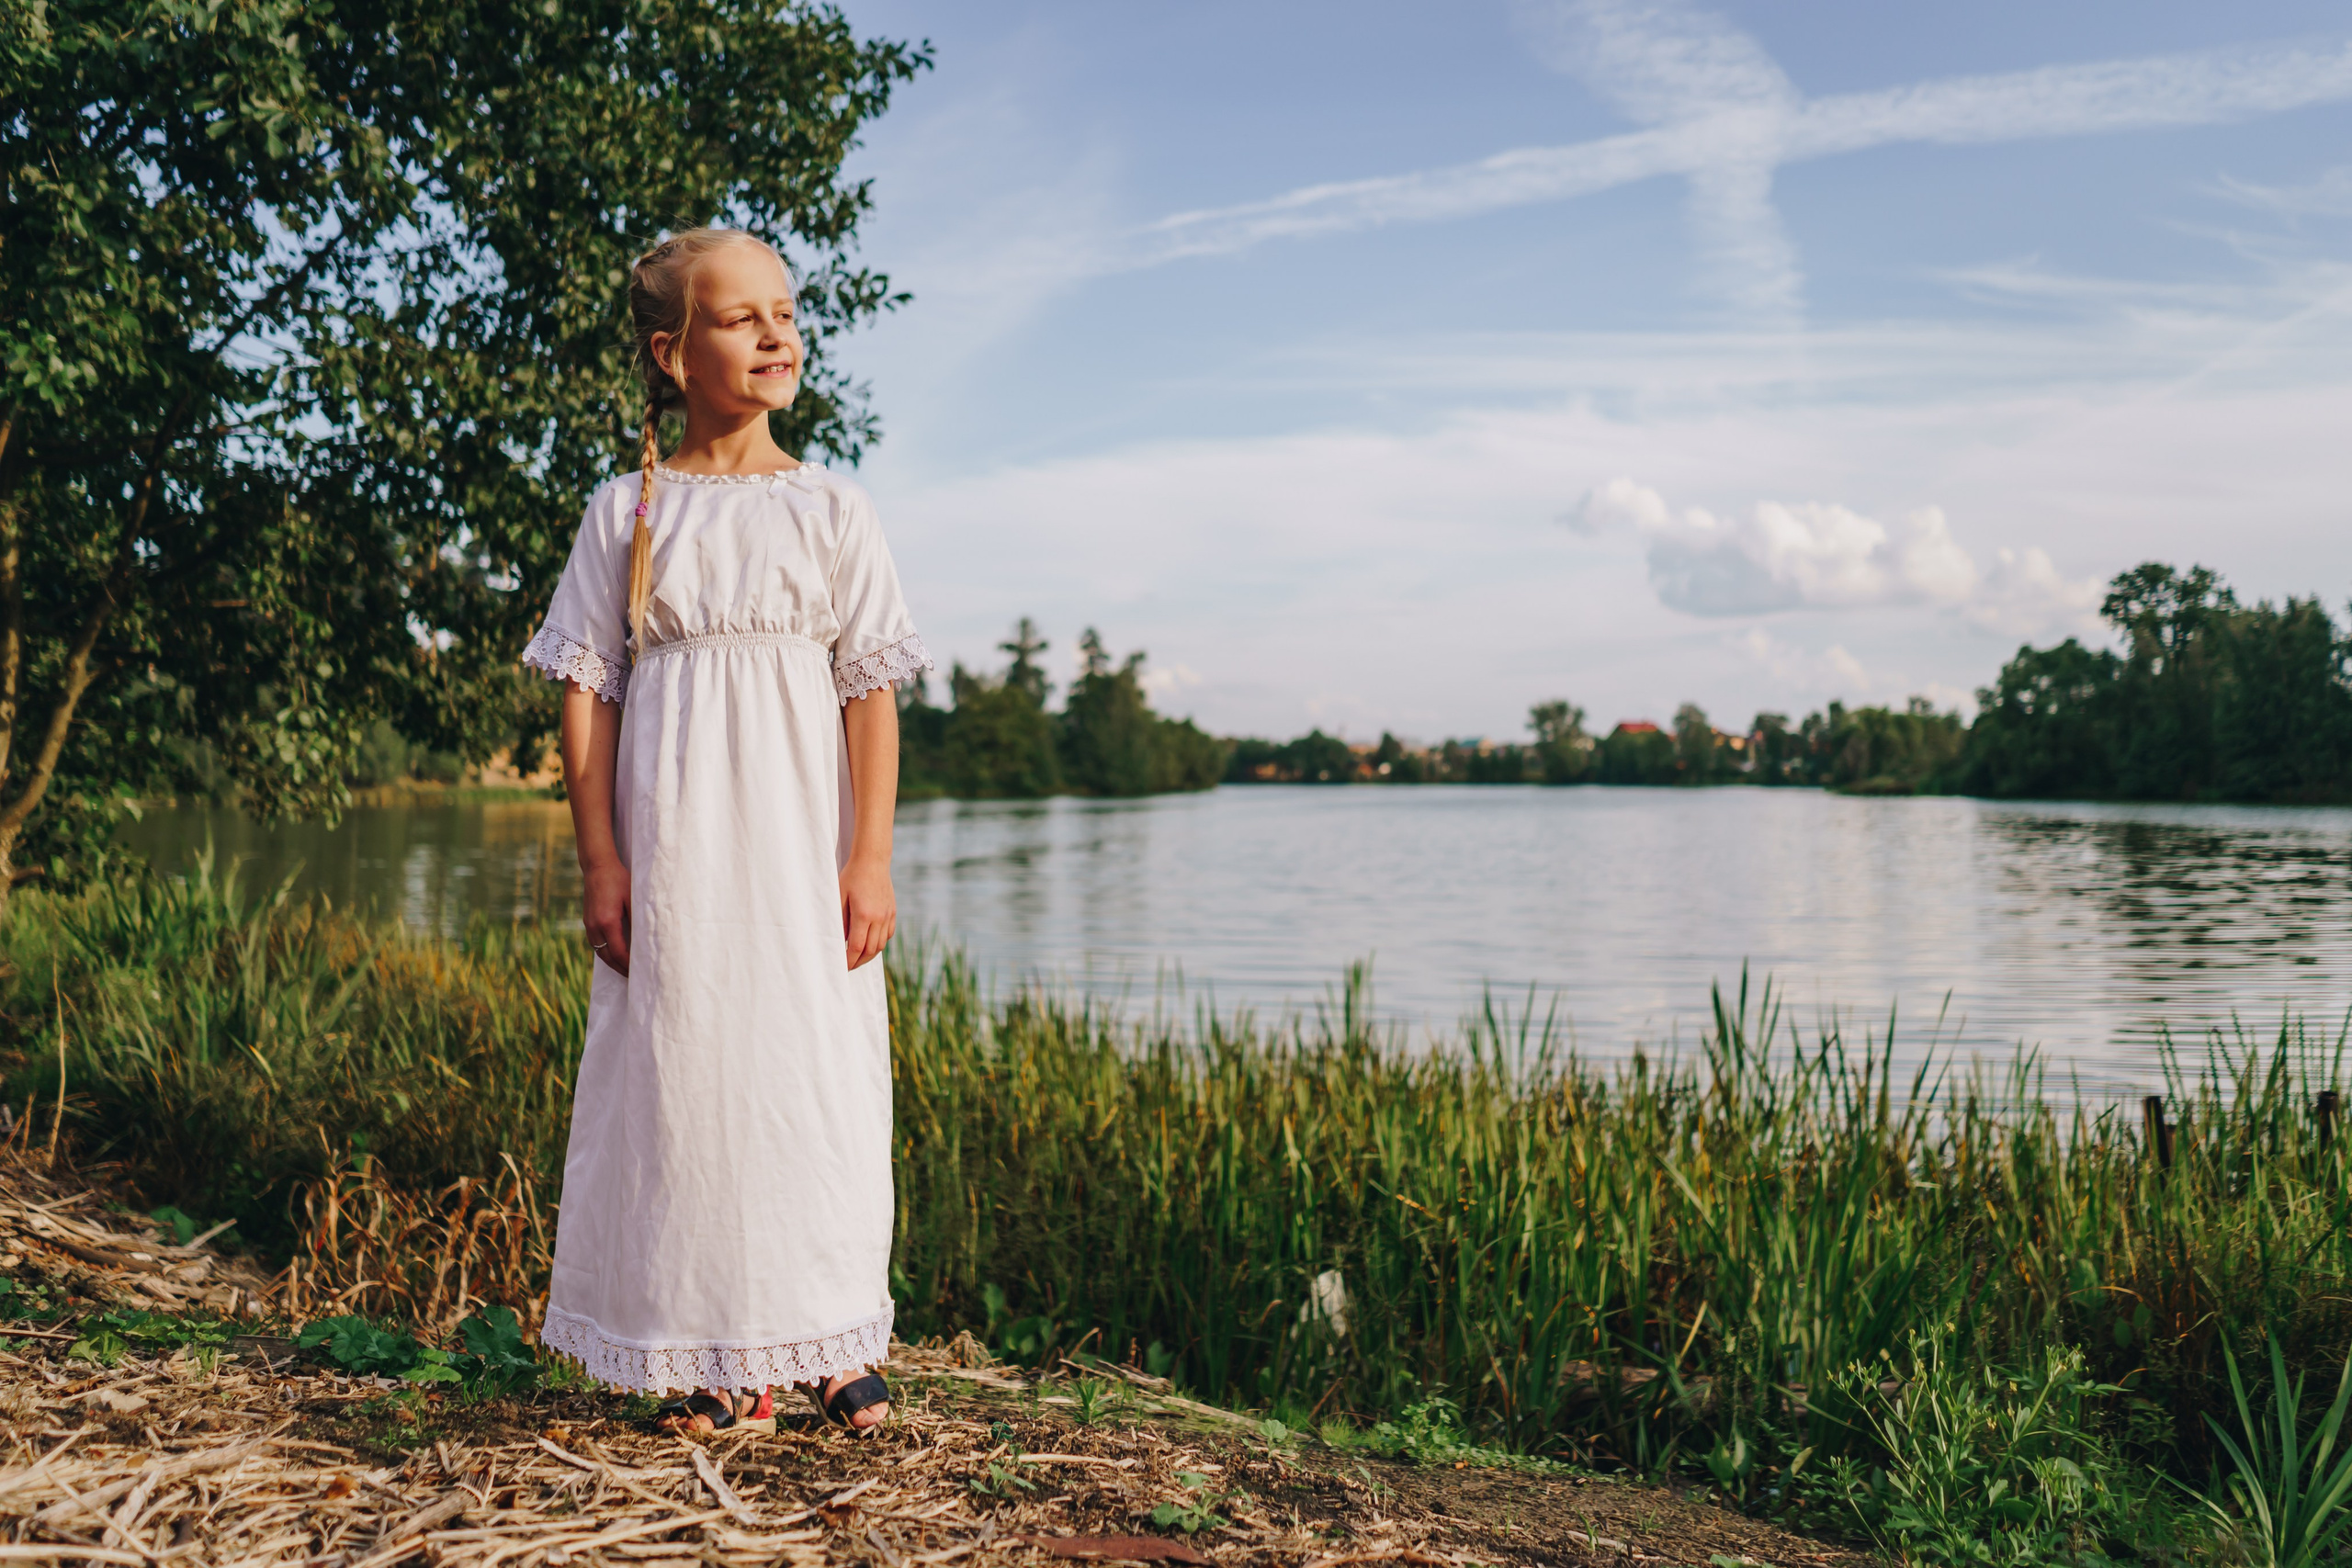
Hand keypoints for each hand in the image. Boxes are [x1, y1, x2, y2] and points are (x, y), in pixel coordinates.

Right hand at [582, 859, 630, 976]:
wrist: (597, 866)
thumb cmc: (619, 880)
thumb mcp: (633, 898)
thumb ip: (637, 919)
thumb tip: (646, 939)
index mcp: (608, 921)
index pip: (618, 952)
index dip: (628, 965)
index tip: (638, 973)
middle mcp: (595, 926)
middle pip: (607, 957)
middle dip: (620, 969)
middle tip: (633, 978)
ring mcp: (589, 924)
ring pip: (599, 952)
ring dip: (612, 963)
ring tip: (625, 971)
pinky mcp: (587, 921)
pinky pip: (595, 944)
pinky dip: (605, 953)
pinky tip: (614, 955)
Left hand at [840, 854, 895, 970]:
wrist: (872, 861)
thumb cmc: (851, 877)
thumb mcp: (839, 897)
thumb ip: (840, 921)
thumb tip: (840, 942)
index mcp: (864, 915)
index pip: (857, 947)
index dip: (849, 960)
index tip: (842, 967)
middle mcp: (879, 918)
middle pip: (870, 950)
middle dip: (859, 962)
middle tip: (849, 966)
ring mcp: (888, 915)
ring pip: (881, 945)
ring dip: (869, 955)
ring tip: (858, 957)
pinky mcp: (892, 912)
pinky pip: (888, 934)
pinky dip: (879, 943)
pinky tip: (871, 943)